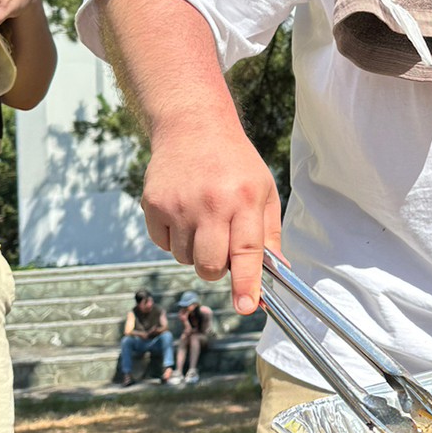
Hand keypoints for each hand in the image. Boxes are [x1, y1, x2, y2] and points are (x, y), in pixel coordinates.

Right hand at [141, 119, 281, 313]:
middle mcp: (210, 203)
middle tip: (223, 247)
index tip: (246, 307)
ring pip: (184, 259)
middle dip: (218, 270)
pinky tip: (183, 213)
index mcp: (244, 199)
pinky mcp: (153, 204)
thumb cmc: (235, 163)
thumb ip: (270, 235)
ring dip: (195, 252)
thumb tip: (278, 273)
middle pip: (210, 266)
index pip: (247, 252)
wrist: (192, 126)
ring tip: (203, 221)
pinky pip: (163, 245)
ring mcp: (178, 204)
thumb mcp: (264, 191)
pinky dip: (174, 239)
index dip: (246, 284)